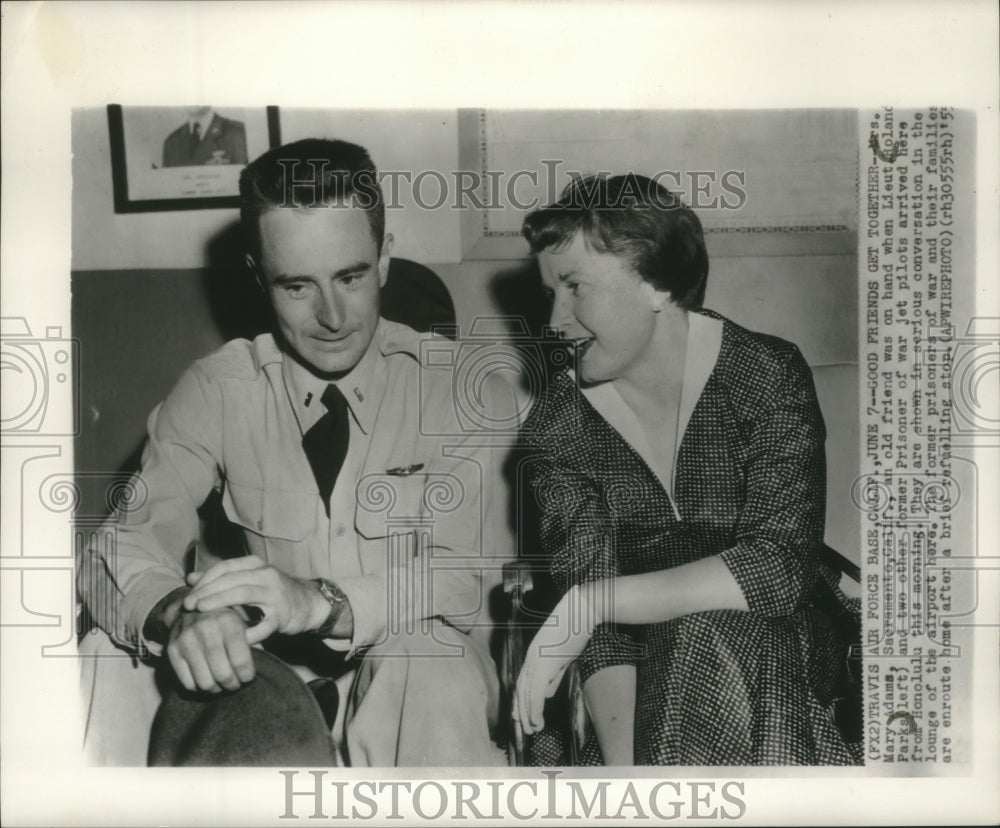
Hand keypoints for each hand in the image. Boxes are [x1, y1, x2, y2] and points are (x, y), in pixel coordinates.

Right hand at [166, 606, 254, 692]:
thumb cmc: (225, 621)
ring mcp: (186, 639)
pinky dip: (199, 688)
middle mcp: (206, 629)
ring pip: (205, 683)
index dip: (247, 676)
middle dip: (233, 685)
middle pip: (223, 675)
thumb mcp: (243, 623)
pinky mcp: (172, 650)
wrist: (193, 607)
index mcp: (228, 621)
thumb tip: (259, 667)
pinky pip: (188, 683)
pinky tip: (207, 679)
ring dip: (217, 689)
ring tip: (222, 684)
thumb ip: (254, 642)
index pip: (240, 661)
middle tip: (236, 684)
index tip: (248, 678)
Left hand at [182, 556, 328, 645]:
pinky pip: (261, 624)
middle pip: (231, 579)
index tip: (189, 594)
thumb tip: (190, 578)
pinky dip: (245, 631)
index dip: (205, 580)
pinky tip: (229, 637)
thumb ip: (220, 579)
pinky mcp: (282, 616)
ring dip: (220, 602)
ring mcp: (275, 594)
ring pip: (244, 594)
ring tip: (202, 612)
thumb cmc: (272, 592)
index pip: (225, 567)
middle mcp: (266, 575)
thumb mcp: (248, 580)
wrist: (308, 604)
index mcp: (256, 565)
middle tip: (188, 604)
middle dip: (207, 591)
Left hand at [513, 584, 601, 734]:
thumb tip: (546, 693)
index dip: (521, 701)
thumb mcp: (563, 655)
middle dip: (521, 711)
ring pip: (526, 693)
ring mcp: (536, 659)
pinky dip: (534, 708)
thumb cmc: (576, 629)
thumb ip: (554, 674)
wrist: (583, 610)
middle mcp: (531, 657)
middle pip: (521, 689)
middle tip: (526, 729)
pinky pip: (535, 691)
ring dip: (528, 714)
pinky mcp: (544, 662)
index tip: (520, 716)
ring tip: (532, 729)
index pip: (523, 682)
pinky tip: (536, 719)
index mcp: (534, 654)